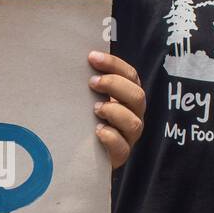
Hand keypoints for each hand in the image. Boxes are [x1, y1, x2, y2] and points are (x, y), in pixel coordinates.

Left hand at [89, 51, 144, 168]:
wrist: (81, 154)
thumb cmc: (84, 119)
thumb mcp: (88, 98)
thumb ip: (89, 83)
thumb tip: (76, 58)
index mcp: (128, 97)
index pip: (130, 76)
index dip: (114, 64)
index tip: (92, 57)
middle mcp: (133, 115)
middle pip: (137, 96)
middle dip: (115, 85)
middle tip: (91, 82)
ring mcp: (128, 137)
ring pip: (134, 123)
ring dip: (114, 111)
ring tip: (95, 109)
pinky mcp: (120, 155)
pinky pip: (122, 147)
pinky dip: (111, 137)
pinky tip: (97, 131)